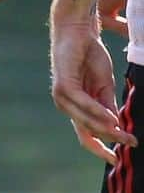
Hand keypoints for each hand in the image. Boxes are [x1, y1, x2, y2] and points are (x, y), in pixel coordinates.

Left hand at [50, 19, 134, 163]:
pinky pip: (82, 104)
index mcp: (76, 107)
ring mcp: (63, 97)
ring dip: (105, 128)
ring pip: (85, 121)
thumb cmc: (90, 57)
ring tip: (124, 134)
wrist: (79, 32)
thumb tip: (116, 126)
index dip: (101, 148)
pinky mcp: (63, 86)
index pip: (86, 134)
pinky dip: (97, 112)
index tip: (117, 160)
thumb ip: (107, 105)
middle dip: (110, 140)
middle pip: (87, 132)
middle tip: (131, 144)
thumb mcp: (104, 85)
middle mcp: (67, 106)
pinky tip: (111, 118)